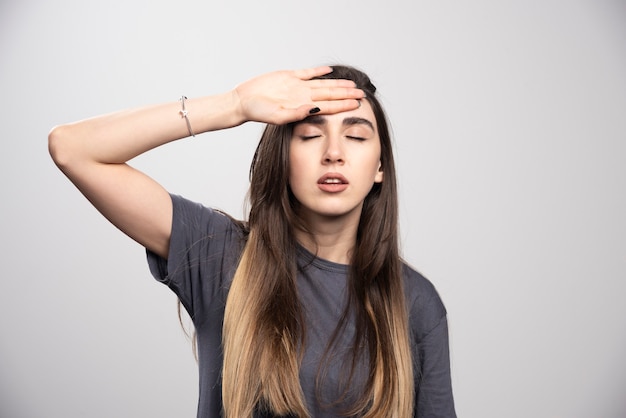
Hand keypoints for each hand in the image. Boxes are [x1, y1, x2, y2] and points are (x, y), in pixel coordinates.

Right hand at [233, 66, 364, 124]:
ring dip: (337, 84)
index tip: (357, 104)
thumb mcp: (278, 116)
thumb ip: (296, 113)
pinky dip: (318, 71)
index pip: (329, 106)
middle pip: (330, 94)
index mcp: (303, 106)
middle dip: (346, 94)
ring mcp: (297, 86)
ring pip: (322, 84)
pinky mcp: (288, 76)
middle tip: (362, 94)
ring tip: (351, 84)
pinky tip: (328, 71)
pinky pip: (307, 73)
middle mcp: (303, 96)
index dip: (343, 105)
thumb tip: (315, 109)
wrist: (243, 102)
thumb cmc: (258, 113)